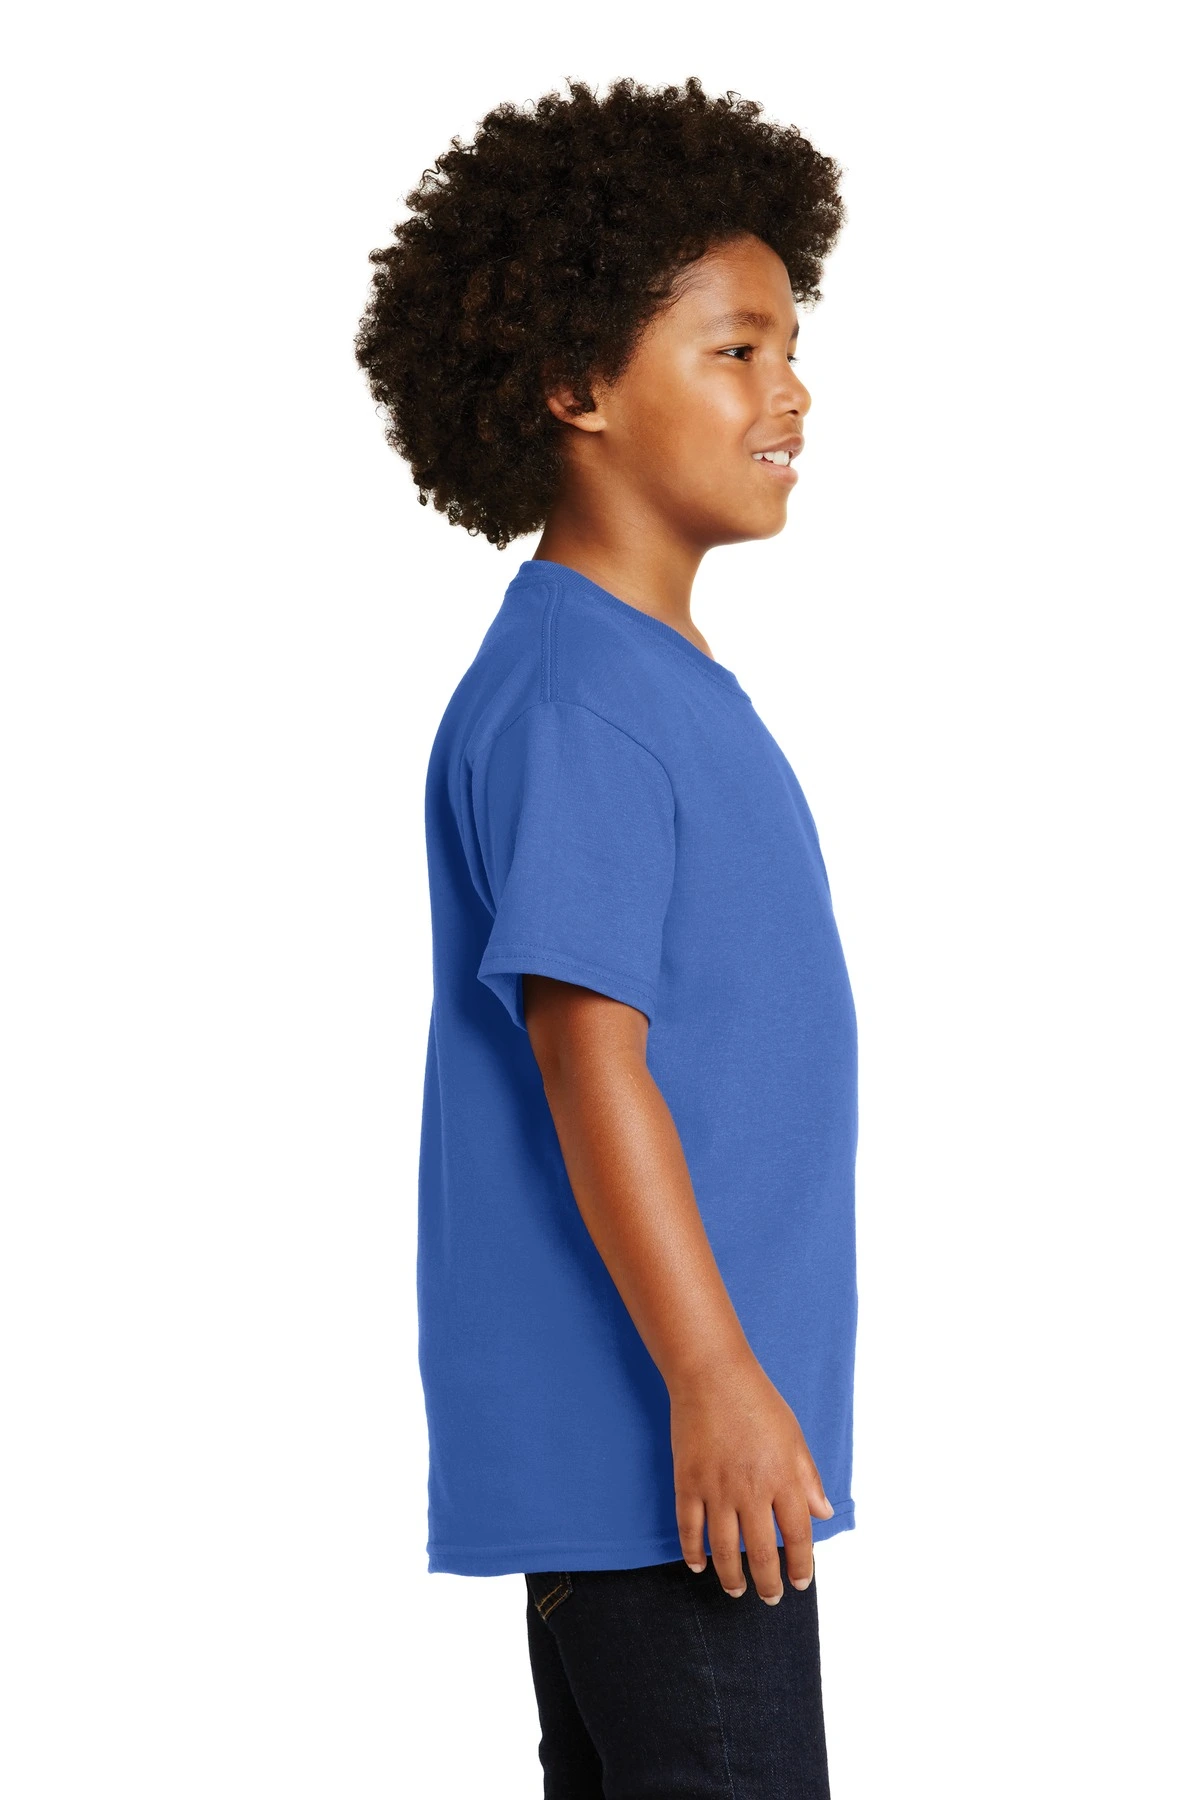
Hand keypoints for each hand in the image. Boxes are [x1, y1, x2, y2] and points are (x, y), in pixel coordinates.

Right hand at [670, 1352, 834, 1602]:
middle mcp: (752, 1490)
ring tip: (736, 1590)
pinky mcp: (688, 1482)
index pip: (798, 1536)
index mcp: (784, 1478)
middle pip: (762, 1552)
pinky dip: (693, 1552)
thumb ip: (807, 1478)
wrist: (712, 1375)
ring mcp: (717, 1488)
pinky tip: (699, 1566)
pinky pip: (690, 1528)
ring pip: (725, 1549)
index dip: (800, 1565)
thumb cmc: (757, 1402)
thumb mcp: (794, 1437)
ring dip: (732, 1577)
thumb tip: (821, 1514)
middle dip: (768, 1582)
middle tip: (770, 1597)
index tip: (801, 1581)